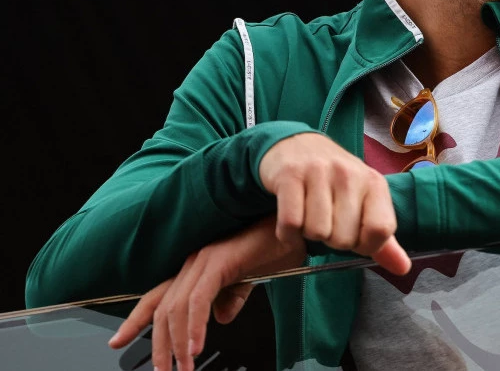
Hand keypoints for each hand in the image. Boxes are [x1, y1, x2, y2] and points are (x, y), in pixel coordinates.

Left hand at [108, 216, 303, 370]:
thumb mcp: (252, 279)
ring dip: (177, 344)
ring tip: (184, 368)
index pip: (158, 297)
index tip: (117, 341)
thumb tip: (222, 317)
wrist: (297, 228)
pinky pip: (198, 301)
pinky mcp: (218, 261)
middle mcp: (194, 262)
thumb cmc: (279, 247)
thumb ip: (233, 297)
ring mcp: (203, 259)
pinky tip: (195, 348)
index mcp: (198, 268)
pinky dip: (194, 327)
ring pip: (177, 309)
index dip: (135, 320)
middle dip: (158, 344)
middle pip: (162, 308)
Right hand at [258, 132, 410, 274]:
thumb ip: (381, 237)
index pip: (381, 230)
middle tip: (327, 222)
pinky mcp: (290, 175)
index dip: (365, 245)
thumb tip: (403, 269)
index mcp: (374, 183)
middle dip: (332, 240)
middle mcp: (350, 174)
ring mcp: (319, 172)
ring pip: (317, 233)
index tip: (355, 237)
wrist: (298, 145)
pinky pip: (290, 224)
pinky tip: (291, 224)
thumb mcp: (364, 201)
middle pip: (344, 239)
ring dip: (309, 235)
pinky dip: (288, 234)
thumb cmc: (335, 181)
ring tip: (309, 218)